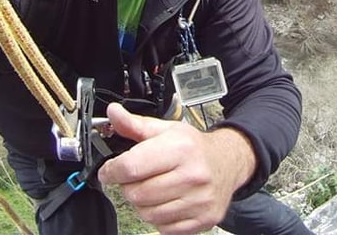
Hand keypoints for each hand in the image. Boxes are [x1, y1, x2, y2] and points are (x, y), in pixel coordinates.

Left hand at [97, 102, 254, 234]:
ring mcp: (199, 201)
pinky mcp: (203, 220)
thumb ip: (135, 124)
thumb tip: (113, 112)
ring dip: (143, 204)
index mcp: (181, 148)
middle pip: (137, 194)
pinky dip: (159, 218)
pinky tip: (166, 201)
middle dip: (128, 186)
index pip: (132, 166)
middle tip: (136, 178)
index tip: (109, 170)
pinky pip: (164, 228)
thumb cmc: (194, 147)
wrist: (227, 162)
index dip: (112, 170)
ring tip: (153, 188)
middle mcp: (193, 175)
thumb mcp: (165, 130)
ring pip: (148, 214)